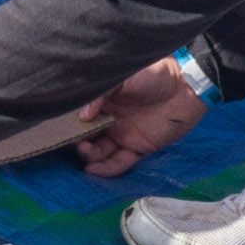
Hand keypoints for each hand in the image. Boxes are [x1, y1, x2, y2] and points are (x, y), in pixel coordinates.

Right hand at [75, 62, 203, 177]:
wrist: (186, 86)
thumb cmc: (153, 74)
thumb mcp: (123, 77)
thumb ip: (100, 94)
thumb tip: (82, 116)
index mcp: (104, 101)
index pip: (80, 116)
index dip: (69, 123)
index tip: (57, 128)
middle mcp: (109, 119)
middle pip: (86, 136)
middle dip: (76, 142)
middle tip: (72, 142)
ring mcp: (123, 135)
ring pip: (100, 152)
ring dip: (89, 156)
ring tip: (84, 152)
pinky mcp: (138, 148)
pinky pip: (119, 163)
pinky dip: (106, 169)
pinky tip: (93, 170)